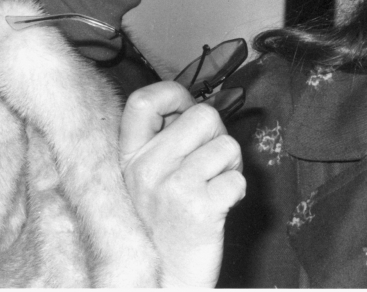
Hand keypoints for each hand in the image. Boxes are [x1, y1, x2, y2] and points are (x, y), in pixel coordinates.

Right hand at [120, 81, 244, 287]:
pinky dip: (237, 191)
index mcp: (130, 157)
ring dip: (231, 165)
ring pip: (226, 145)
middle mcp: (147, 168)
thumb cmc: (160, 230)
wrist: (161, 282)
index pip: (143, 100)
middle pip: (203, 115)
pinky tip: (221, 206)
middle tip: (210, 163)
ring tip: (214, 187)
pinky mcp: (199, 209)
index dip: (174, 94)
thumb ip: (160, 144)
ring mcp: (172, 187)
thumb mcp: (143, 181)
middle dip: (218, 135)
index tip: (186, 111)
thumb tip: (191, 107)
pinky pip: (237, 178)